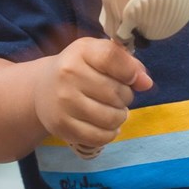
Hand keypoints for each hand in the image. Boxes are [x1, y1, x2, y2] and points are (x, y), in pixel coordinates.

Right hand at [33, 38, 152, 151]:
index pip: (112, 58)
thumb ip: (127, 63)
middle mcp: (68, 74)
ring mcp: (63, 102)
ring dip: (120, 116)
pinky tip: (105, 125)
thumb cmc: (79, 68)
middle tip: (117, 95)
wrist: (42, 88)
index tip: (133, 79)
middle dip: (125, 97)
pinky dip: (109, 133)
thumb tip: (146, 83)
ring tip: (112, 110)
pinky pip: (100, 137)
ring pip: (111, 117)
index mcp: (80, 51)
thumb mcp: (98, 54)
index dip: (130, 71)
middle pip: (116, 92)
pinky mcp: (62, 126)